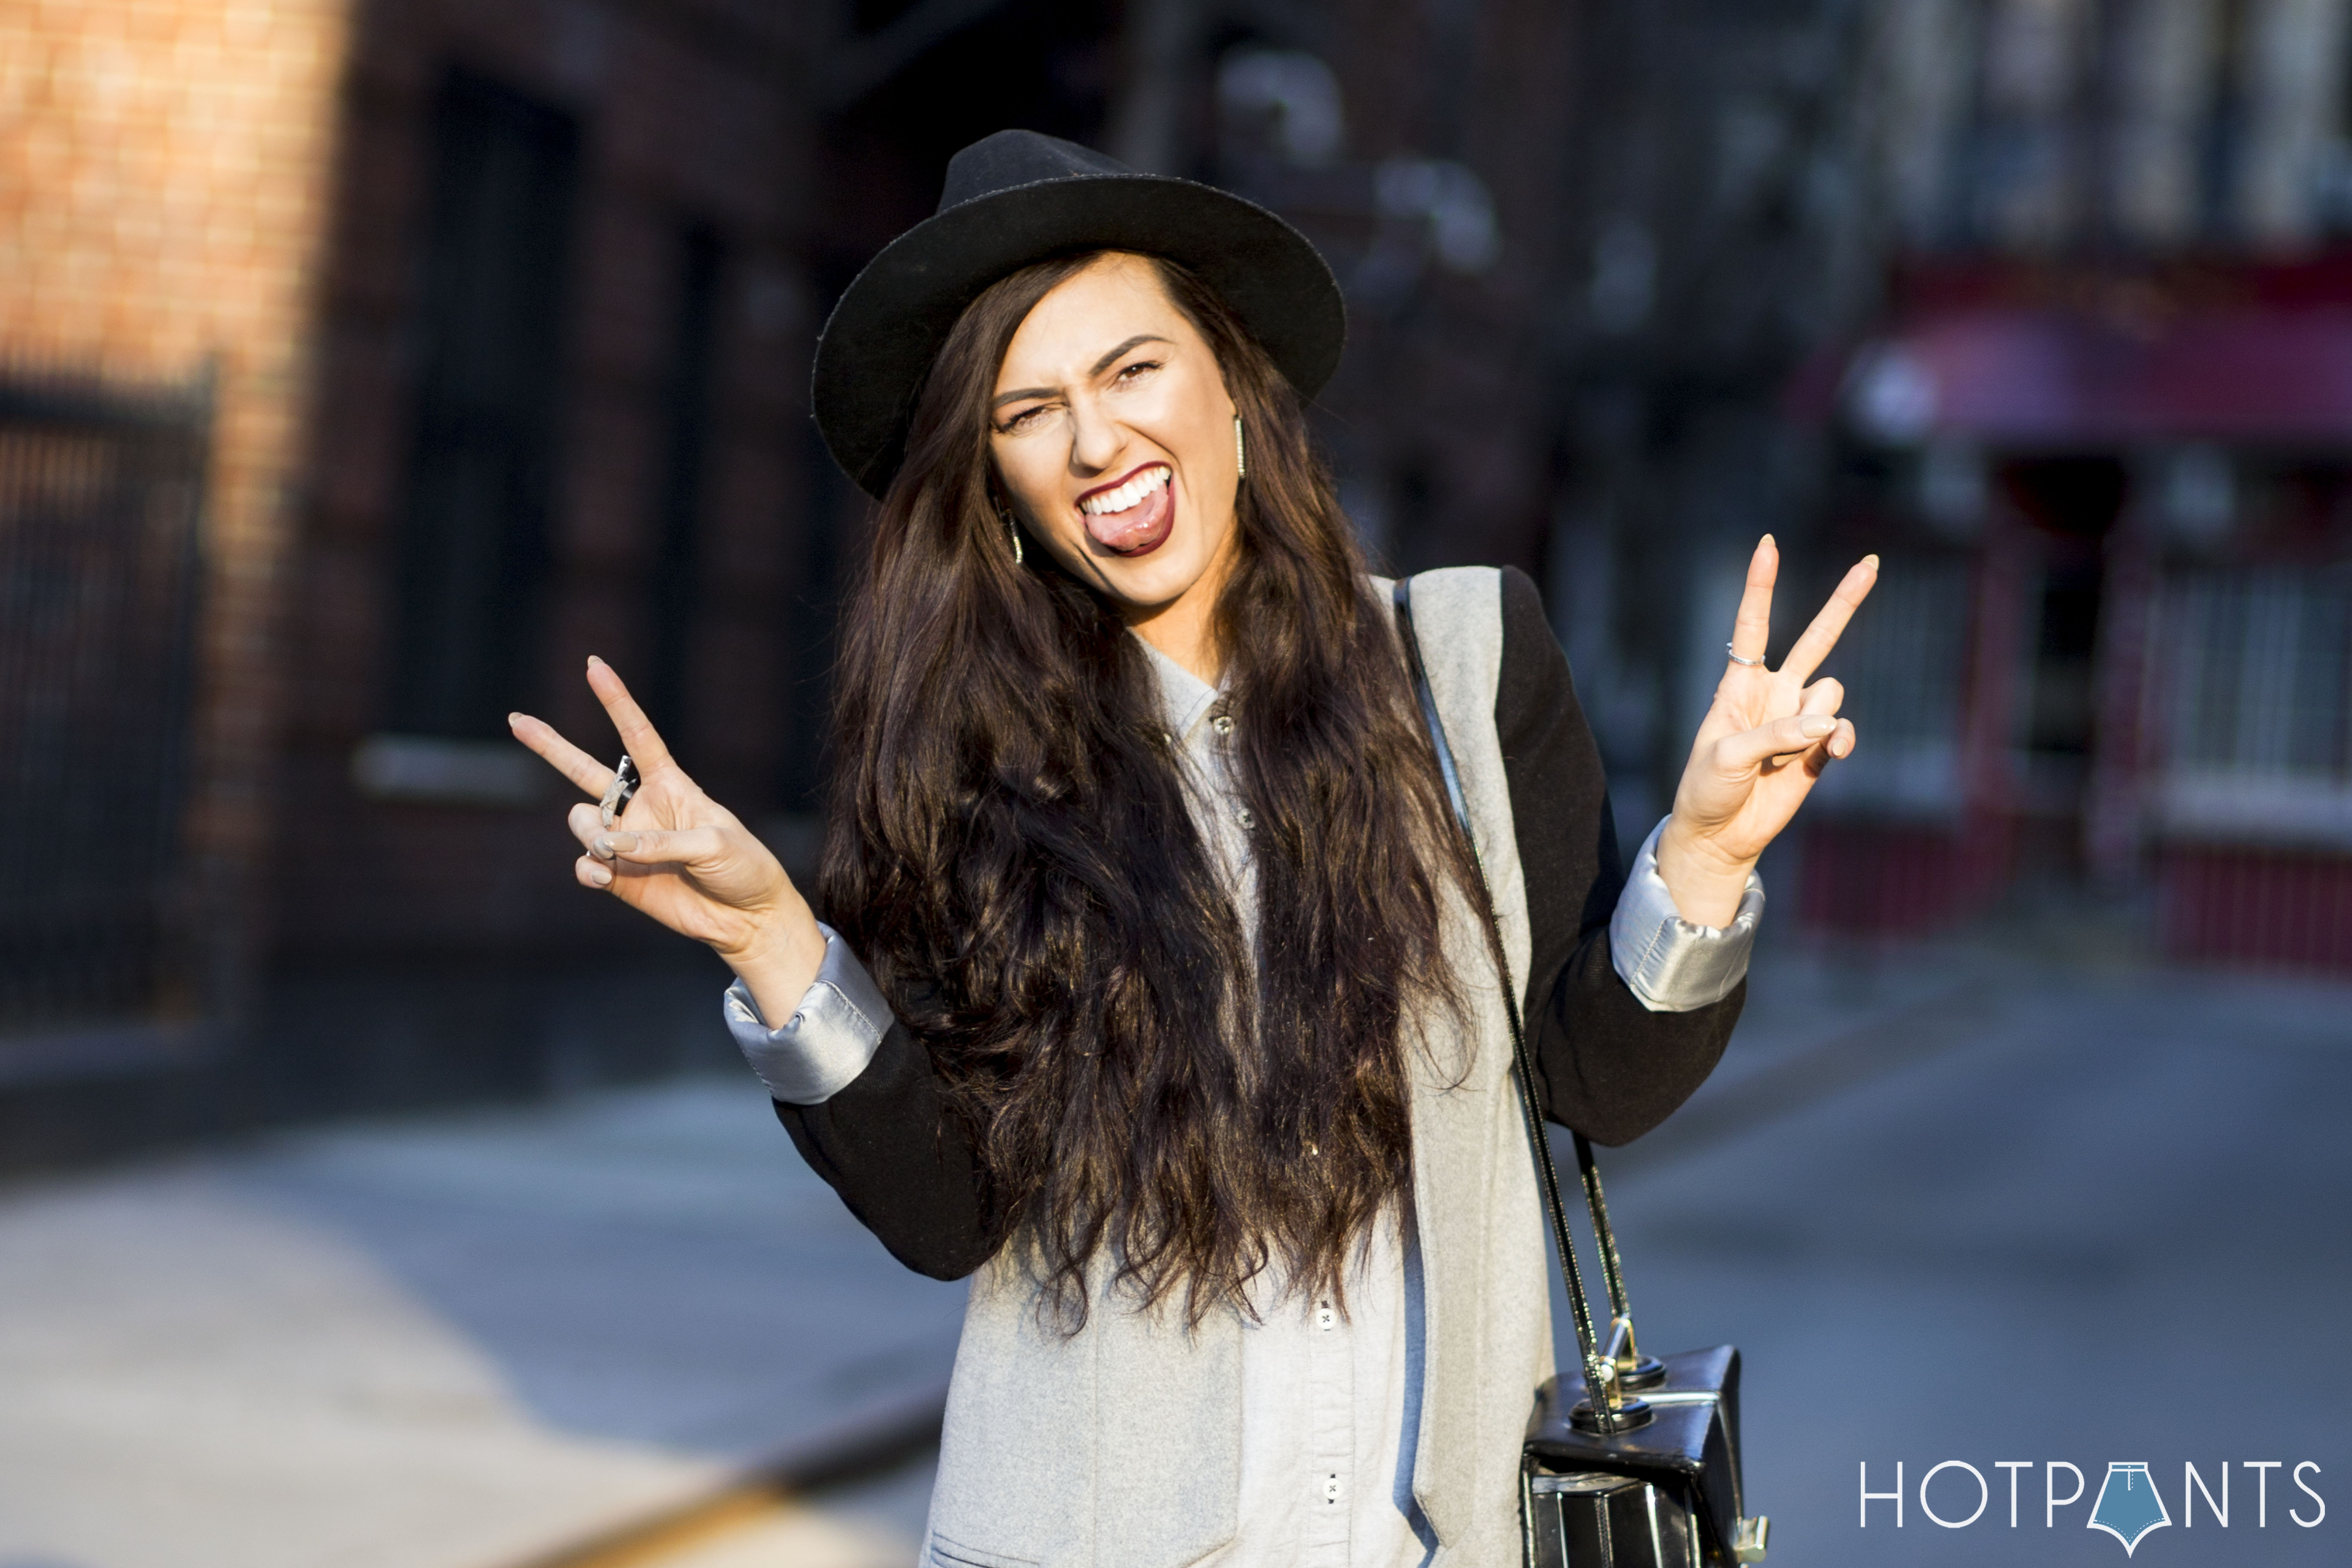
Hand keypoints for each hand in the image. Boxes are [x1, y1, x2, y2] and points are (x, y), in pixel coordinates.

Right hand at [508, 657, 826, 1020]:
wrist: (747, 917)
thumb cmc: (742, 867)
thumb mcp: (713, 844)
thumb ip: (661, 842)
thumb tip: (608, 844)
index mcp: (671, 785)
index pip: (637, 735)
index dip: (616, 701)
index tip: (594, 665)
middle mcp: (642, 809)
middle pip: (586, 770)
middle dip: (551, 745)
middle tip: (516, 719)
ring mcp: (627, 843)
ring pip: (582, 822)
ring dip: (588, 831)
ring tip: (612, 851)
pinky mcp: (619, 878)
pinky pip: (586, 865)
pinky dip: (588, 868)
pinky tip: (602, 875)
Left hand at [1656, 536, 1878, 925]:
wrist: (1719, 835)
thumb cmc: (1707, 788)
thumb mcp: (1726, 757)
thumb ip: (1776, 735)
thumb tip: (1828, 725)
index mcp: (1739, 684)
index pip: (1753, 625)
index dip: (1761, 585)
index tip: (1768, 544)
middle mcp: (1774, 694)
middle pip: (1815, 638)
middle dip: (1844, 601)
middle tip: (1872, 561)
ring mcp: (1799, 721)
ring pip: (1831, 694)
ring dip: (1815, 720)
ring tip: (1784, 754)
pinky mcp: (1817, 751)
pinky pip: (1842, 732)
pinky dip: (1840, 741)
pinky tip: (1829, 756)